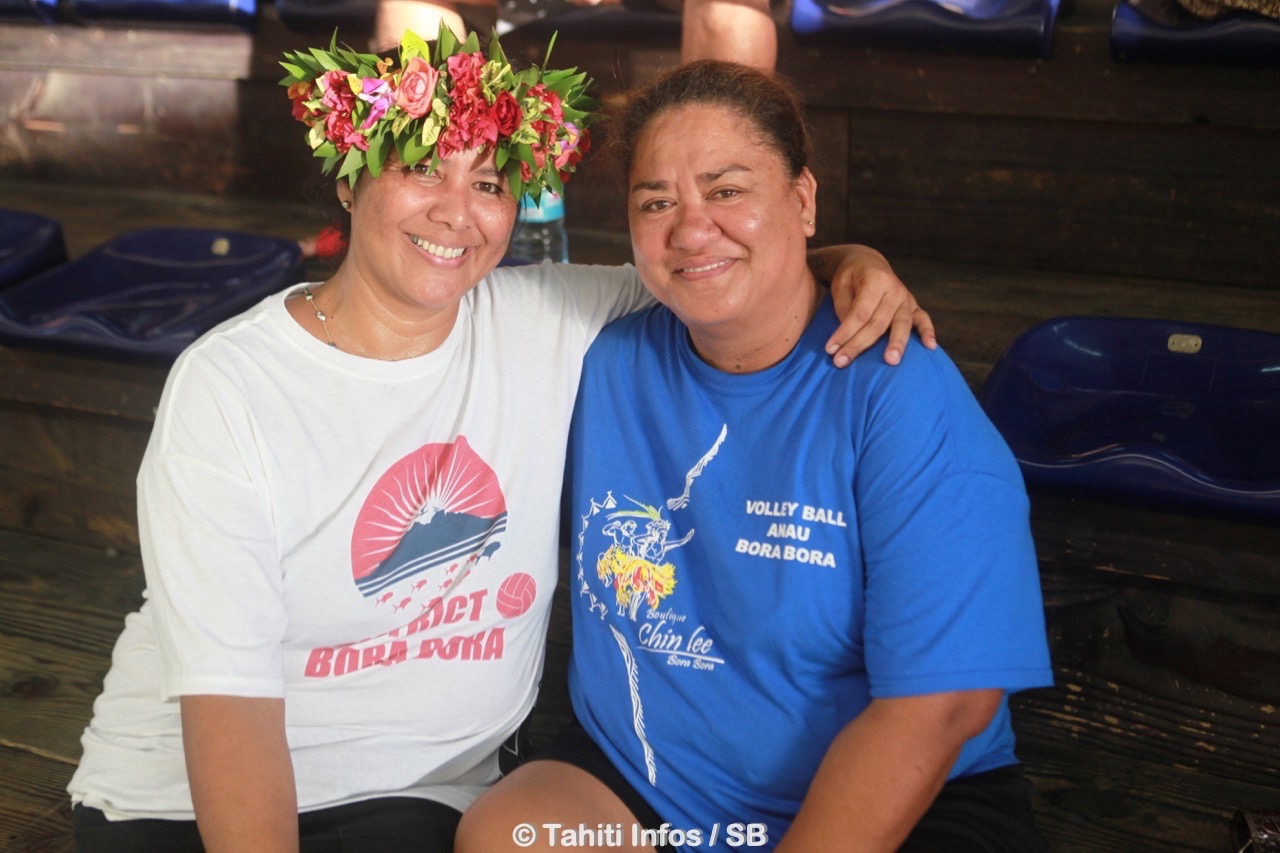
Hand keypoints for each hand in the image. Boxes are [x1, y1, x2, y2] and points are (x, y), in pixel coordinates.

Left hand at [822, 246, 935, 367]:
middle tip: (841, 362)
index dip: (845, 333)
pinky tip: (930, 347)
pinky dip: (928, 332)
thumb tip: (849, 336)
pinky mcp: (914, 306)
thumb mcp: (841, 286)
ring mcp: (906, 298)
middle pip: (878, 323)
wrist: (868, 263)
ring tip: (891, 361)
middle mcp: (894, 289)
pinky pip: (923, 319)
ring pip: (901, 324)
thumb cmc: (851, 278)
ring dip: (896, 344)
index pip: (860, 313)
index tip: (830, 350)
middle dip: (859, 344)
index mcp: (875, 280)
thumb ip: (846, 309)